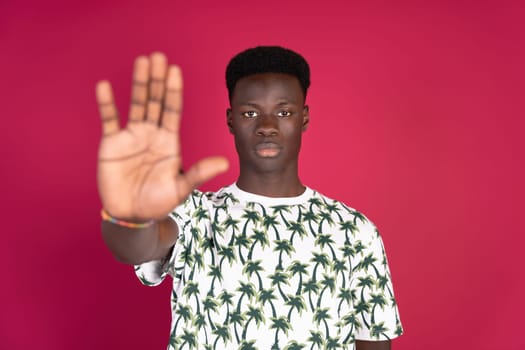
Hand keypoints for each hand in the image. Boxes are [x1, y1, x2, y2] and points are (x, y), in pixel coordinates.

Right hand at [96, 52, 227, 220]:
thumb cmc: (158, 203)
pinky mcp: (112, 143)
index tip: (175, 71)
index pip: (173, 110)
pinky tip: (105, 86)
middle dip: (158, 79)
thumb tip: (225, 163)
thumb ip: (199, 173)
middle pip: (156, 101)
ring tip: (141, 61)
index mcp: (169, 141)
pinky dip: (106, 104)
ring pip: (136, 104)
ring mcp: (132, 136)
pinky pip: (109, 119)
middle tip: (158, 56)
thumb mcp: (181, 188)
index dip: (174, 91)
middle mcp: (152, 133)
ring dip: (139, 83)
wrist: (132, 215)